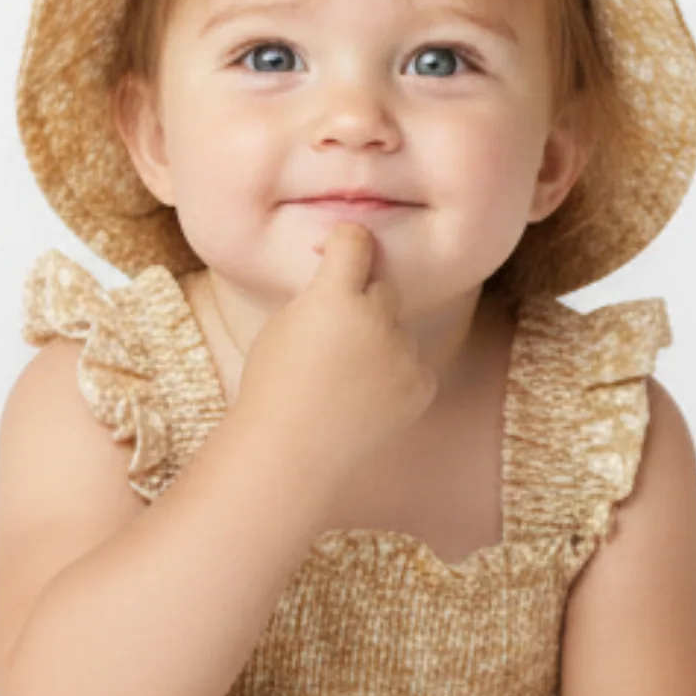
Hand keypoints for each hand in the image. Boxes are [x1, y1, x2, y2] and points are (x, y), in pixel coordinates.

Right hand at [230, 219, 438, 491]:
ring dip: (378, 342)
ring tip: (344, 380)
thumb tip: (344, 276)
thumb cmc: (273, 389)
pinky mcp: (422, 384)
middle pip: (381, 287)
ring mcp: (404, 353)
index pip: (356, 240)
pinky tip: (364, 400)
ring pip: (397, 329)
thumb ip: (319, 296)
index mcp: (335, 297)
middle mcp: (377, 318)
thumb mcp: (283, 325)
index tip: (338, 252)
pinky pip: (412, 364)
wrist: (290, 454)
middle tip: (333, 336)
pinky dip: (394, 375)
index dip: (346, 242)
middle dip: (362, 301)